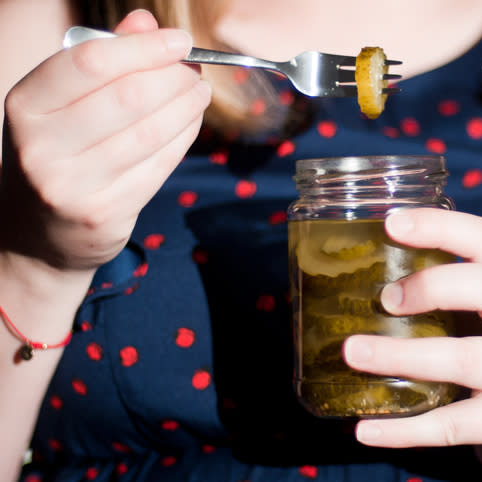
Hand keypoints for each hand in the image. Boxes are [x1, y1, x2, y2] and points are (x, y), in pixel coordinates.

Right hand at [0, 10, 210, 271]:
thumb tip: (147, 22)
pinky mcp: (104, 214)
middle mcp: (41, 147)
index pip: (90, 62)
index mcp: (25, 106)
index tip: (179, 41)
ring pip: (149, 134)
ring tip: (200, 93)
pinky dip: (183, 139)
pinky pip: (158, 167)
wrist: (39, 234)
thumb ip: (102, 61)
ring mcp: (71, 186)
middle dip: (173, 78)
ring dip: (186, 108)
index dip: (144, 47)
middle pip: (128, 97)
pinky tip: (191, 123)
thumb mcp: (61, 105)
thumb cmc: (57, 154)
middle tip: (194, 72)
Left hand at [343, 208, 481, 479]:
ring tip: (352, 353)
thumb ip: (443, 293)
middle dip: (433, 285)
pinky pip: (453, 425)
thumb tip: (354, 278)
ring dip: (402, 356)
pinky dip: (405, 428)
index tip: (391, 223)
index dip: (440, 225)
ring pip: (466, 359)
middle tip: (383, 299)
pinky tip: (365, 429)